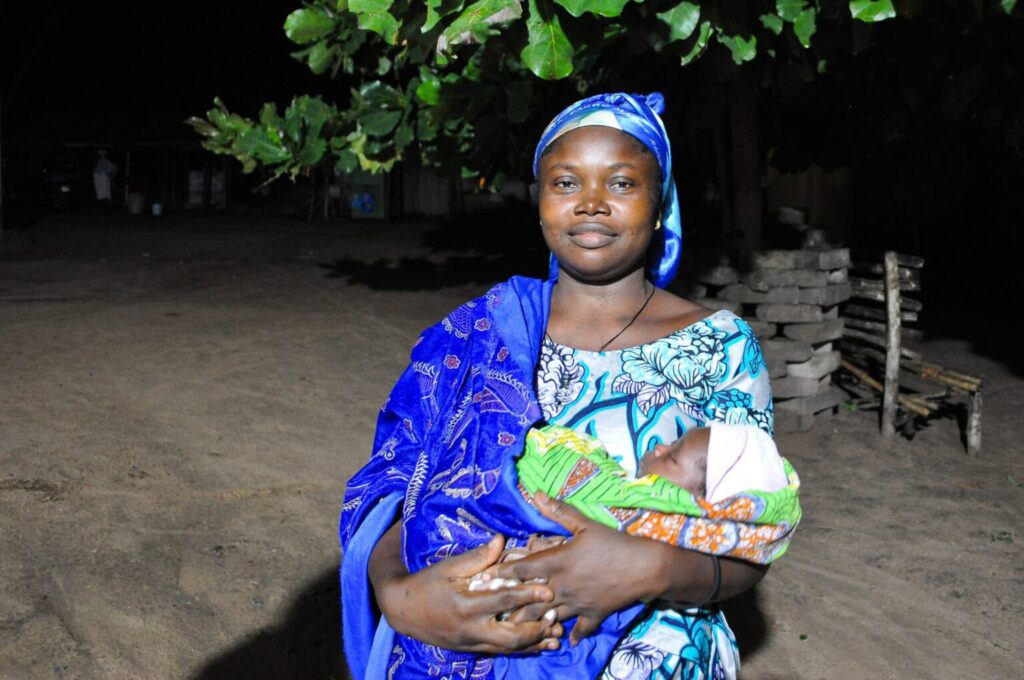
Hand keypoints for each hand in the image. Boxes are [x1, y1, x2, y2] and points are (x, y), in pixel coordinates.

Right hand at [373, 531, 563, 653]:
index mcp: (465, 605)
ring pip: (508, 649)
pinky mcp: (472, 649)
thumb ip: (477, 557)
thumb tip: (501, 539)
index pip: (502, 601)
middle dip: (535, 629)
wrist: (402, 611)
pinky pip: (501, 652)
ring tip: (556, 638)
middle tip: (556, 618)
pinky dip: (521, 650)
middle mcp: (470, 628)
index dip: (527, 595)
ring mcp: (471, 642)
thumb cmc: (427, 583)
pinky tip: (539, 646)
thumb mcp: (449, 566)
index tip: (548, 590)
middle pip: (510, 636)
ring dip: (533, 644)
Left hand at [489, 493, 663, 644]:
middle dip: (508, 604)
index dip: (501, 573)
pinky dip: (571, 634)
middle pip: (528, 599)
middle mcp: (562, 586)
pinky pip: (579, 629)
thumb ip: (559, 511)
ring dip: (531, 622)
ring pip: (547, 618)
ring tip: (515, 627)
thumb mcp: (585, 524)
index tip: (484, 577)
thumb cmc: (614, 542)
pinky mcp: (593, 615)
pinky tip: (563, 640)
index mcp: (557, 563)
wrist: (645, 568)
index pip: (521, 570)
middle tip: (491, 609)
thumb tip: (536, 494)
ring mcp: (577, 604)